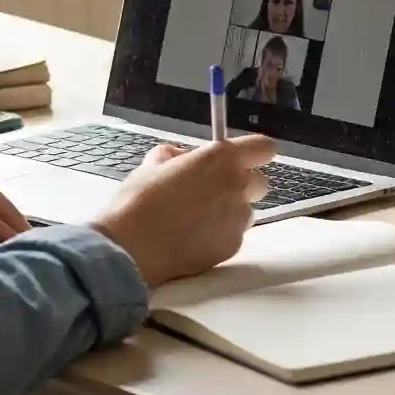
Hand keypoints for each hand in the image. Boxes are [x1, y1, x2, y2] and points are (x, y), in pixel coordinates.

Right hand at [92, 135, 273, 286]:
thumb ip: (175, 156)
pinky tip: (193, 238)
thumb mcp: (152, 165)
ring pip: (246, 211)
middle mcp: (238, 186)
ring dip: (230, 212)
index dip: (254, 152)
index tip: (243, 157)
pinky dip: (220, 235)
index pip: (263, 147)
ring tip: (197, 220)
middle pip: (259, 182)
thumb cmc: (138, 201)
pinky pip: (234, 234)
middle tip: (213, 191)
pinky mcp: (234, 245)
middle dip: (242, 185)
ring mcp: (239, 219)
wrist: (131, 247)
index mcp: (221, 159)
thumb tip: (181, 158)